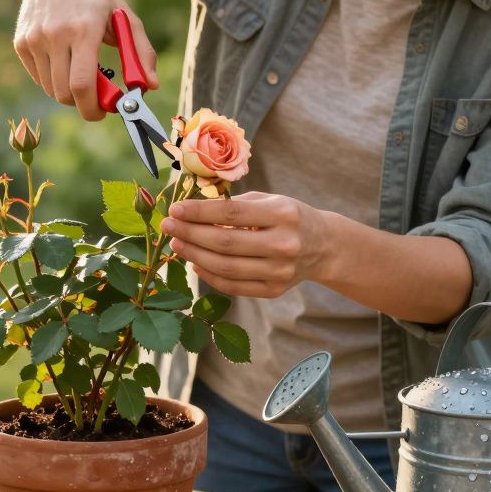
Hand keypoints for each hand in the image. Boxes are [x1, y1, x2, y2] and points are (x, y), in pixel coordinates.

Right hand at [12, 0, 158, 120]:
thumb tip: (151, 86)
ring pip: (51, 89)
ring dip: (68, 91)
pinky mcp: (21, 43)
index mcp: (84, 29)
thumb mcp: (124, 15)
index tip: (103, 112)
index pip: (82, 84)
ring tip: (80, 70)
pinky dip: (53, 79)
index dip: (93, 108)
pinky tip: (63, 58)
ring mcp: (34, 39)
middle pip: (65, 93)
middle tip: (96, 97)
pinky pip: (39, 78)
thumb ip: (141, 52)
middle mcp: (55, 35)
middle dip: (82, 104)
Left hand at [160, 191, 329, 297]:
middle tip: (168, 227)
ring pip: (226, 267)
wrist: (323, 246)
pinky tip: (194, 262)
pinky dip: (209, 275)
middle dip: (190, 234)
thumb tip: (190, 211)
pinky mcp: (274, 290)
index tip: (175, 209)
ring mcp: (280, 271)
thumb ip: (234, 205)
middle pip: (225, 242)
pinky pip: (233, 286)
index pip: (231, 213)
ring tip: (176, 244)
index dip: (199, 212)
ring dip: (194, 256)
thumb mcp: (268, 201)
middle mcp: (283, 244)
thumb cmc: (287, 217)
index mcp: (283, 215)